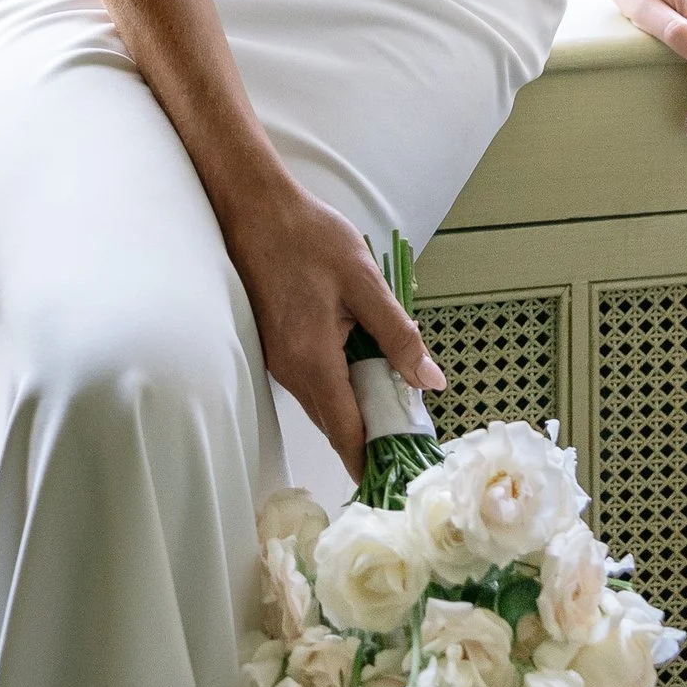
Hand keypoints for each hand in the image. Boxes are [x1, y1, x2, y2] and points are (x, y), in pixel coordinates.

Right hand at [218, 168, 445, 482]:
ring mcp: (278, 361)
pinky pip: (311, 383)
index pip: (345, 431)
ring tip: (395, 405)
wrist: (255, 208)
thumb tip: (430, 382)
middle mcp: (290, 371)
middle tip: (410, 438)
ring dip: (354, 411)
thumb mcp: (364, 280)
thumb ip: (397, 334)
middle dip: (369, 437)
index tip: (399, 478)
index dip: (372, 459)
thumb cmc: (311, 238)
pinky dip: (338, 388)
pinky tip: (363, 369)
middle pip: (333, 423)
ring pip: (322, 404)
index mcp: (314, 360)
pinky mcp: (275, 347)